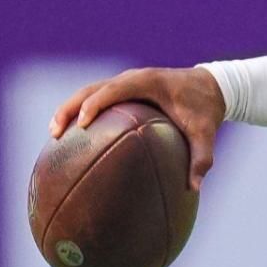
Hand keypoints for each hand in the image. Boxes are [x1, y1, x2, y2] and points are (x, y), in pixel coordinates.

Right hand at [48, 67, 224, 190]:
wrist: (212, 86)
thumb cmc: (206, 109)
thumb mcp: (206, 133)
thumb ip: (201, 158)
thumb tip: (193, 188)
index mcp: (148, 81)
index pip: (114, 89)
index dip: (95, 104)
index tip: (82, 125)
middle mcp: (133, 78)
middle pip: (92, 89)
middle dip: (70, 108)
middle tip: (55, 133)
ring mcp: (126, 82)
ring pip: (89, 91)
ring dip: (69, 109)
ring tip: (54, 135)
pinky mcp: (124, 89)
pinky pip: (98, 97)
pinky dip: (82, 111)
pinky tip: (72, 136)